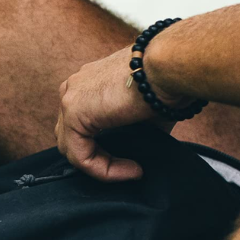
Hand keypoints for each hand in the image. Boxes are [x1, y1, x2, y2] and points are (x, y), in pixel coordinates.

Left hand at [55, 47, 179, 180]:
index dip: (105, 154)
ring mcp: (69, 98)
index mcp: (88, 85)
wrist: (169, 66)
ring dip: (101, 167)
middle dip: (98, 159)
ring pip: (72, 148)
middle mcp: (74, 88)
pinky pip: (79, 154)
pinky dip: (102, 169)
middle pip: (72, 138)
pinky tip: (129, 171)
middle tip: (128, 170)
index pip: (82, 129)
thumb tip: (141, 152)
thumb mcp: (146, 113)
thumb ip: (133, 130)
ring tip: (131, 172)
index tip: (136, 166)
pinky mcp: (73, 111)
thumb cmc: (167, 82)